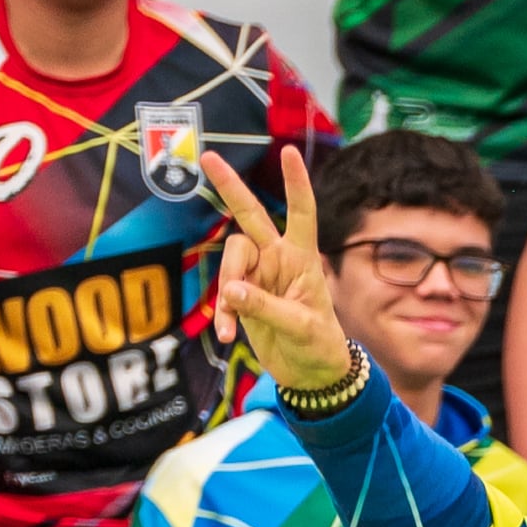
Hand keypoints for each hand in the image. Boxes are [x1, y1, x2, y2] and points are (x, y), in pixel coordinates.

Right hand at [200, 145, 357, 398]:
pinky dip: (223, 314)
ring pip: (229, 260)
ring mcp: (257, 275)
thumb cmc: (319, 346)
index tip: (288, 151)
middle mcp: (278, 259)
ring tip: (233, 325)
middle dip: (229, 187)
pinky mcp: (242, 295)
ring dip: (228, 291)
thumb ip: (265, 307)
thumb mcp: (300, 327)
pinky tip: (228, 337)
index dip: (295, 184)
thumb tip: (230, 290)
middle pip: (249, 216)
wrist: (310, 374)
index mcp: (303, 258)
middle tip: (208, 156)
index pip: (301, 214)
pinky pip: (223, 294)